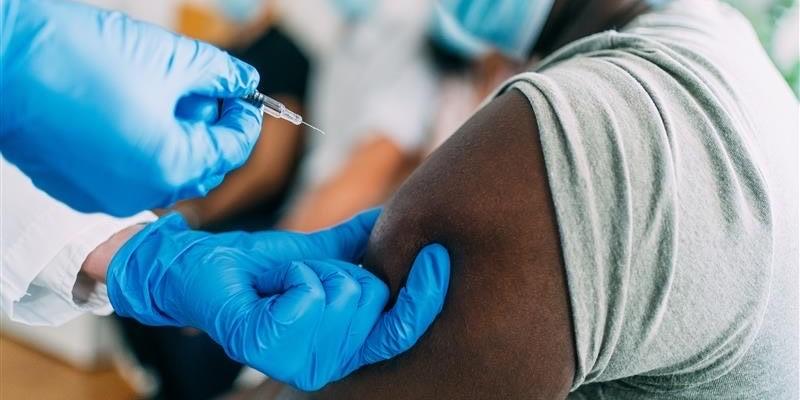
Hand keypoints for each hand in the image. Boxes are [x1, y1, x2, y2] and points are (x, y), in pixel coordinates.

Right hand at [0, 0, 261, 215]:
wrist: (1, 60)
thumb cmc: (78, 56)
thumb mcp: (169, 57)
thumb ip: (220, 73)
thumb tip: (244, 81)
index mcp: (172, 164)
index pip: (232, 150)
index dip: (245, 120)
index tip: (245, 98)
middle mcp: (142, 193)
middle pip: (203, 167)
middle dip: (214, 130)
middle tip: (211, 93)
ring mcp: (107, 196)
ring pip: (167, 173)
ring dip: (181, 140)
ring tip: (168, 97)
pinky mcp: (80, 189)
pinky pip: (131, 176)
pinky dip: (146, 149)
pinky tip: (134, 111)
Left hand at [106, 209, 449, 390]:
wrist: (202, 266)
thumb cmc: (259, 267)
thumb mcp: (320, 252)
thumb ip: (361, 244)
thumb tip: (399, 215)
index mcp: (346, 345)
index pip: (401, 330)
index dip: (425, 294)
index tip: (437, 255)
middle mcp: (328, 363)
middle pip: (374, 302)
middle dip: (344, 268)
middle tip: (307, 272)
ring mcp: (296, 362)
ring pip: (345, 298)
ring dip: (315, 270)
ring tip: (287, 279)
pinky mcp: (265, 349)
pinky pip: (309, 297)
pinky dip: (294, 274)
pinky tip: (272, 287)